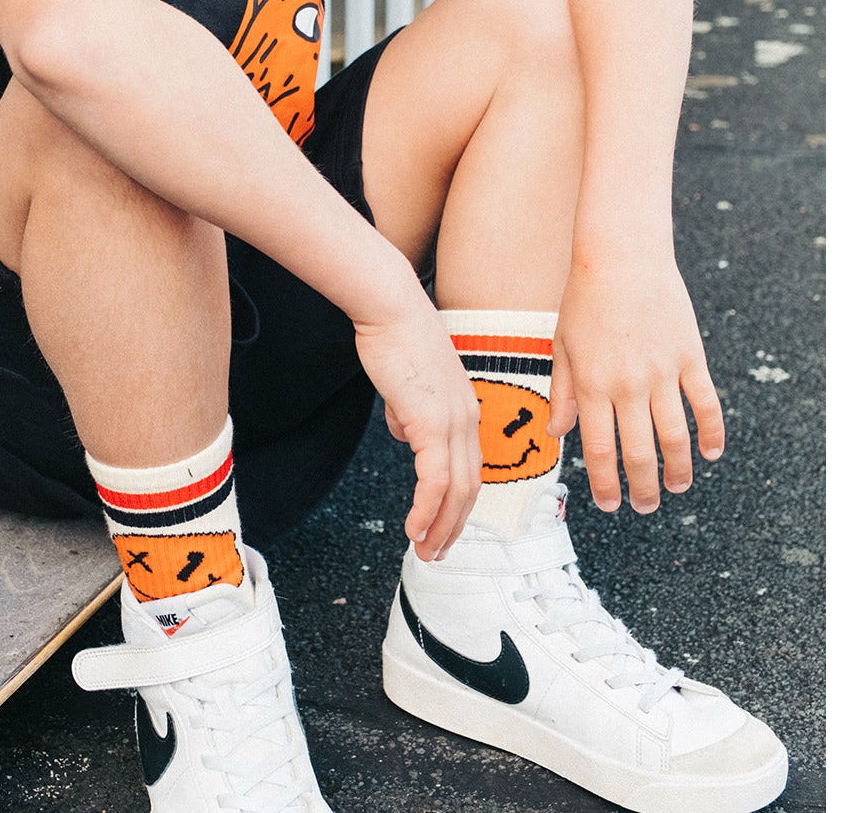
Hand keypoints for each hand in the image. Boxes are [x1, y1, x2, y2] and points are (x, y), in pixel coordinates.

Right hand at [353, 302, 480, 559]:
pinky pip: (435, 481)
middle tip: (436, 553)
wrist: (390, 307)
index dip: (458, 502)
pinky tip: (414, 529)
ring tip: (425, 552)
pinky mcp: (432, 423)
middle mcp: (468, 417)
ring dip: (442, 527)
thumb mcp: (408, 380)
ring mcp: (453, 421)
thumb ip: (410, 409)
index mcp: (465, 407)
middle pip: (471, 487)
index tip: (441, 525)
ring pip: (457, 491)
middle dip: (454, 526)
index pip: (470, 466)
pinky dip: (427, 510)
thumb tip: (405, 434)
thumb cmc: (393, 335)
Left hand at [547, 254, 724, 512]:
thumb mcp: (562, 344)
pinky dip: (712, 433)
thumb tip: (557, 433)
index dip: (606, 484)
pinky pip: (706, 405)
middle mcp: (628, 385)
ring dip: (678, 470)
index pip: (599, 450)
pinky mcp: (690, 357)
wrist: (620, 254)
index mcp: (593, 384)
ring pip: (676, 437)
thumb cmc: (584, 298)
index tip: (610, 504)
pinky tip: (711, 454)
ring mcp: (662, 372)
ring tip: (676, 487)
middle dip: (642, 488)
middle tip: (644, 506)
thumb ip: (563, 391)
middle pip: (639, 453)